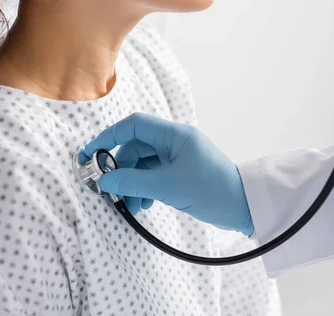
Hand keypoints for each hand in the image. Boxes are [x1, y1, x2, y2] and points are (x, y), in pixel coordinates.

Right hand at [80, 113, 254, 235]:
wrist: (243, 207)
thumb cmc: (212, 190)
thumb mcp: (168, 187)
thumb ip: (132, 182)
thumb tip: (103, 181)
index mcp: (175, 135)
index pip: (134, 125)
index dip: (108, 137)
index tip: (90, 155)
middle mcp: (176, 142)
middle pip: (136, 147)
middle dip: (121, 169)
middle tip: (110, 190)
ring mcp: (179, 158)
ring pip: (144, 164)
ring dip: (133, 183)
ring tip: (131, 205)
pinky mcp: (182, 173)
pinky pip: (154, 176)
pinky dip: (145, 189)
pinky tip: (144, 205)